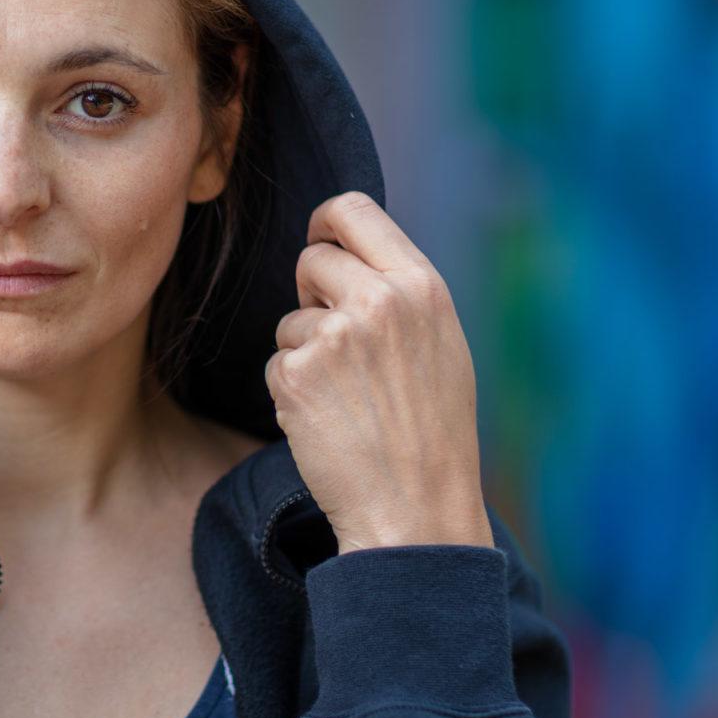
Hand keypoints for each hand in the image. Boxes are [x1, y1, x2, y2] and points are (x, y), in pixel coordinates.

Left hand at [265, 192, 493, 552]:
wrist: (417, 507)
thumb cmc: (432, 432)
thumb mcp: (440, 344)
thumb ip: (399, 293)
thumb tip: (347, 253)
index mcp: (421, 285)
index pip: (354, 209)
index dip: (326, 224)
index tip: (320, 242)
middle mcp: (378, 300)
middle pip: (311, 259)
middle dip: (313, 294)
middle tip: (341, 344)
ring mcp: (333, 336)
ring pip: (290, 319)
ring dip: (304, 353)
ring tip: (349, 399)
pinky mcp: (295, 373)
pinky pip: (276, 363)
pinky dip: (292, 392)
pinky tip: (329, 422)